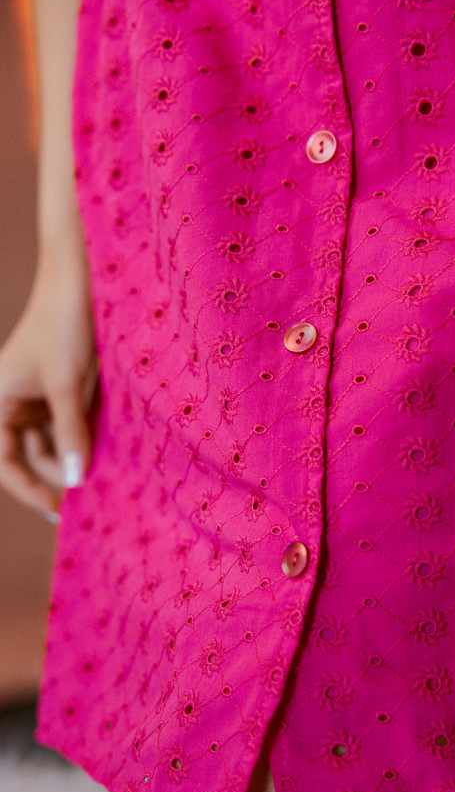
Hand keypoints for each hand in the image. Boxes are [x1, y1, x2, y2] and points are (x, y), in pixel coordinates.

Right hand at [0, 246, 97, 519]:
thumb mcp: (67, 385)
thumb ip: (70, 433)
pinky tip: (107, 452)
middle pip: (28, 457)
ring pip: (52, 442)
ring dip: (73, 458)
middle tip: (87, 502)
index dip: (29, 490)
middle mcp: (10, 403)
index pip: (5, 462)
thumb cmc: (64, 326)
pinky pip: (68, 424)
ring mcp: (35, 397)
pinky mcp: (59, 390)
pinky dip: (84, 437)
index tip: (60, 509)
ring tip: (102, 479)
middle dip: (55, 477)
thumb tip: (75, 480)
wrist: (81, 282)